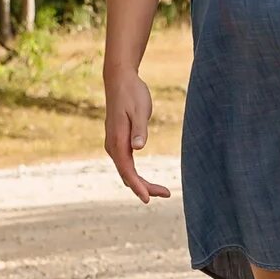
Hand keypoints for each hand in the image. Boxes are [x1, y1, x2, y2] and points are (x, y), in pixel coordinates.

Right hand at [104, 72, 170, 202]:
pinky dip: (136, 175)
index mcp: (117, 140)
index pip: (127, 170)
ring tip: (161, 191)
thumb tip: (137, 148)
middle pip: (127, 175)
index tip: (148, 199)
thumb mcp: (139, 110)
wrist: (119, 79)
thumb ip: (139, 129)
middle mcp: (112, 145)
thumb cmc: (131, 93)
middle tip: (166, 194)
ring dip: (141, 183)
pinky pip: (126, 164)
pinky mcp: (118, 141)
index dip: (138, 186)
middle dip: (144, 188)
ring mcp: (114, 144)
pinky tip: (145, 180)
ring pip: (126, 171)